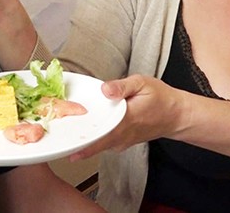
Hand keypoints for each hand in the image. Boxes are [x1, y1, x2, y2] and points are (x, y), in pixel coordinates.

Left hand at [69, 75, 186, 160]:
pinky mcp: (120, 143)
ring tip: (60, 132)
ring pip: (96, 145)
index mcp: (126, 120)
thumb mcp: (143, 83)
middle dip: (74, 140)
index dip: (82, 136)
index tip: (64, 137)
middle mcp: (121, 136)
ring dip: (80, 141)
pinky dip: (89, 139)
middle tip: (54, 137)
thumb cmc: (159, 98)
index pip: (100, 132)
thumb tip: (104, 89)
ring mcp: (120, 142)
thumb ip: (122, 86)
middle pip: (93, 143)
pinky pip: (101, 143)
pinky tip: (78, 130)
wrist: (175, 116)